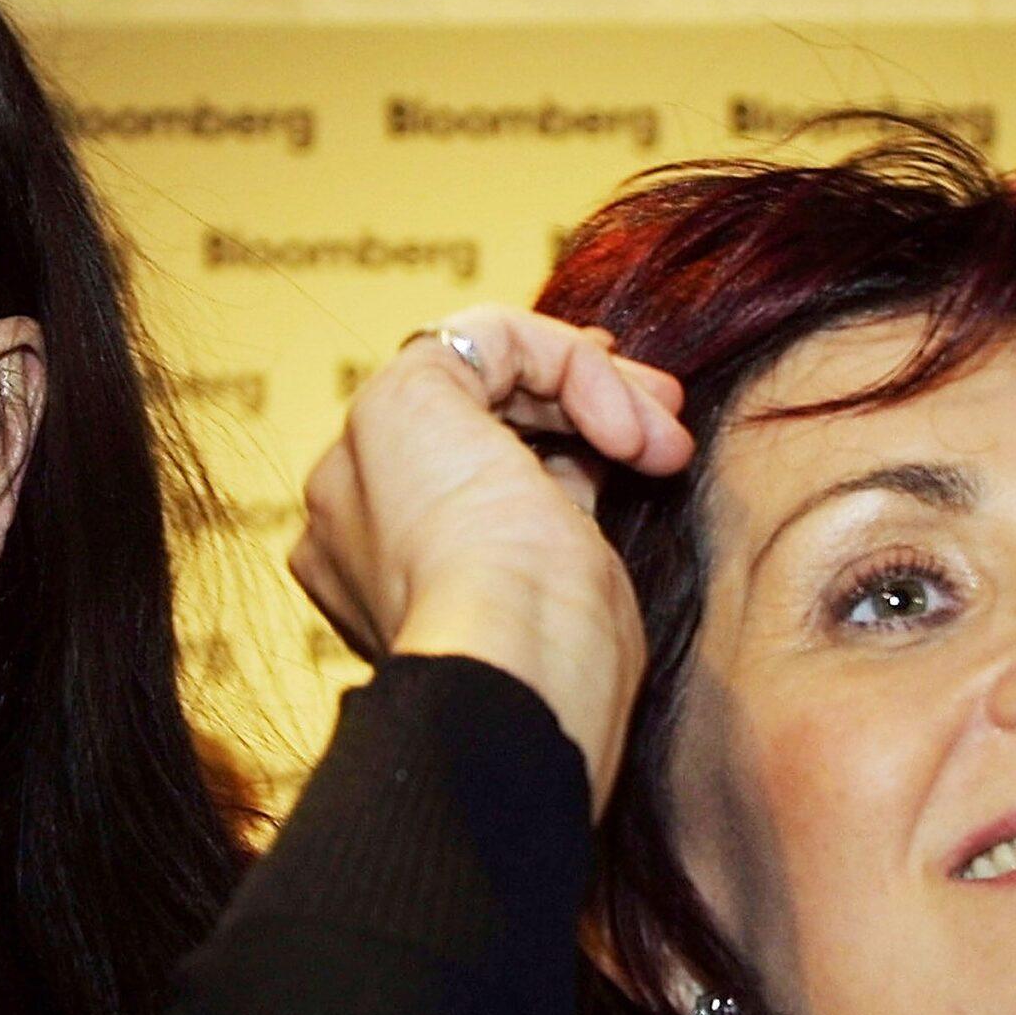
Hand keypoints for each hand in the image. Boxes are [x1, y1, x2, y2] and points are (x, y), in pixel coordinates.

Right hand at [289, 307, 692, 808]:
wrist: (511, 676)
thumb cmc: (549, 667)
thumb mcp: (553, 587)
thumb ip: (545, 519)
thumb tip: (581, 466)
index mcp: (372, 574)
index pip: (465, 476)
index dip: (554, 447)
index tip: (632, 449)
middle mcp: (349, 513)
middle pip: (471, 423)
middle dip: (579, 412)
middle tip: (664, 431)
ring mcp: (362, 456)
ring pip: (483, 377)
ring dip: (593, 391)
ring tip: (666, 439)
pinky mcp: (397, 398)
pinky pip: (493, 338)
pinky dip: (573, 367)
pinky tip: (625, 429)